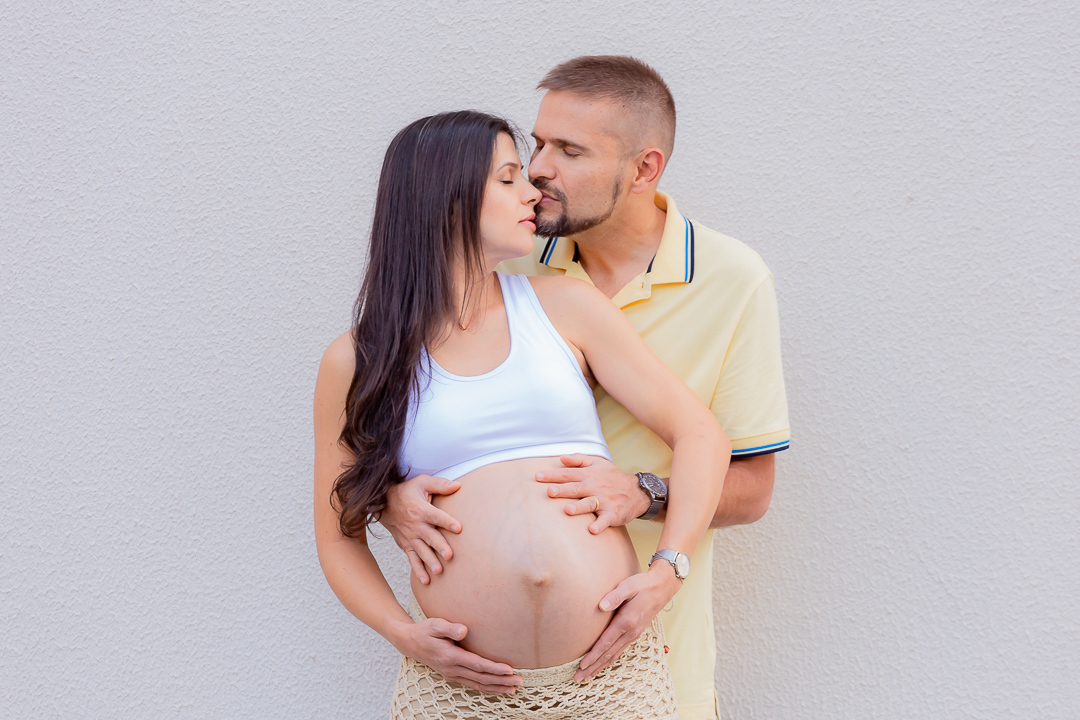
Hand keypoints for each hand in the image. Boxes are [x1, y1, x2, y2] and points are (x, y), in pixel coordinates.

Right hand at [380, 474, 461, 583]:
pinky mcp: (406, 545)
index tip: (459, 528)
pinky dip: (418, 570)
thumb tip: (458, 485)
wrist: (383, 503)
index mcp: (421, 510)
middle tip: (450, 556)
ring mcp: (410, 537)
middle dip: (440, 546)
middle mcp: (416, 525)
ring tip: (439, 571)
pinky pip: (412, 559)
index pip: (437, 516)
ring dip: (430, 561)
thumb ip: (440, 484)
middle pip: (430, 537)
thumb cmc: (407, 492)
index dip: (448, 522)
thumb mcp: (422, 482)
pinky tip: (426, 581)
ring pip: (422, 551)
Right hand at [400, 618, 522, 694]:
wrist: (410, 643)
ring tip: (513, 689)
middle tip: (520, 682)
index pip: (477, 665)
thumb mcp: (434, 624)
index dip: (494, 668)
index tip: (510, 670)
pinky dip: (487, 689)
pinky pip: (473, 685)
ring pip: (478, 685)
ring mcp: (452, 674)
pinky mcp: (453, 676)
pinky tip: (498, 689)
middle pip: (481, 678)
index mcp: (450, 657)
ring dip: (497, 688)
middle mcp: (452, 669)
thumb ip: (449, 628)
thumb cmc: (425, 630)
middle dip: (502, 681)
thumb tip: (464, 630)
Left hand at [535, 455, 650, 533]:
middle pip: (576, 489)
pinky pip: (605, 520)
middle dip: (562, 490)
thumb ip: (579, 459)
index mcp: (588, 475)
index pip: (567, 474)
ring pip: (590, 504)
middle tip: (549, 491)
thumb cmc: (612, 478)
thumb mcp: (598, 463)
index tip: (537, 476)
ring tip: (568, 510)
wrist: (637, 492)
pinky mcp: (612, 514)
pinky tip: (592, 530)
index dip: (552, 475)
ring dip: (579, 507)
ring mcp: (604, 501)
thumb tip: (561, 458)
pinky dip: (599, 525)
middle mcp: (595, 487)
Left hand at [574, 562, 681, 681]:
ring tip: (587, 677)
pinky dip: (609, 660)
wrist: (662, 587)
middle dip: (593, 667)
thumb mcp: (629, 586)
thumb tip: (601, 606)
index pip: (606, 642)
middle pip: (609, 654)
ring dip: (600, 667)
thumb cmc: (643, 585)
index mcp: (627, 621)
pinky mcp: (635, 634)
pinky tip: (602, 664)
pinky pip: (619, 651)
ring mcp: (634, 635)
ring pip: (614, 655)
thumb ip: (615, 596)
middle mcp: (631, 632)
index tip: (582, 665)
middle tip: (578, 678)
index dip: (593, 655)